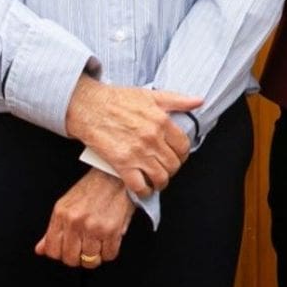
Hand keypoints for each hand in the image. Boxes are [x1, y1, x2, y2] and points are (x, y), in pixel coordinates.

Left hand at [34, 168, 132, 268]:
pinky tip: (109, 242)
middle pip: (71, 259)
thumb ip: (53, 229)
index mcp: (61, 214)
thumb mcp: (67, 205)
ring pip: (90, 260)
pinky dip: (110, 252)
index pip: (52, 250)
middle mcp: (75, 221)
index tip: (69, 250)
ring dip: (95, 256)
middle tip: (85, 249)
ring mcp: (93, 226)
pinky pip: (109, 254)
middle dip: (79, 258)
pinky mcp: (112, 229)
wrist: (116, 174)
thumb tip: (40, 249)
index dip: (61, 254)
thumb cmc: (93, 187)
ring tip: (99, 245)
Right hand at [63, 77, 199, 197]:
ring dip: (161, 182)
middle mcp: (152, 138)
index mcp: (162, 121)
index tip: (176, 156)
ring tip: (157, 179)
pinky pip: (139, 186)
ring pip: (160, 177)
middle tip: (165, 168)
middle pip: (174, 164)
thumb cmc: (117, 99)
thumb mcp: (151, 94)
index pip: (183, 146)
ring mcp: (137, 152)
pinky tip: (143, 189)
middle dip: (172, 169)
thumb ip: (177, 100)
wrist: (88, 106)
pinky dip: (144, 191)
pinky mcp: (121, 164)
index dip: (182, 154)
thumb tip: (198, 101)